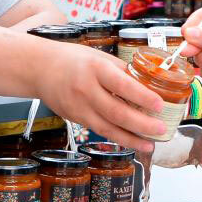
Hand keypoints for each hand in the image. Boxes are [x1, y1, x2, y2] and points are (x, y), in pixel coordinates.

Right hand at [33, 43, 165, 151]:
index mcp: (95, 68)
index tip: (160, 104)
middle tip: (161, 129)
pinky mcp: (75, 119)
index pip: (122, 85)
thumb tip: (148, 84)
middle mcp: (86, 89)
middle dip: (142, 124)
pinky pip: (100, 131)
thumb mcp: (99, 57)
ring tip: (150, 144)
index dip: (142, 97)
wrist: (40, 69)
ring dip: (132, 138)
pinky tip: (132, 141)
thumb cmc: (71, 59)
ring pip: (108, 128)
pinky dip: (118, 138)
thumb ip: (121, 71)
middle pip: (117, 112)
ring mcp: (79, 107)